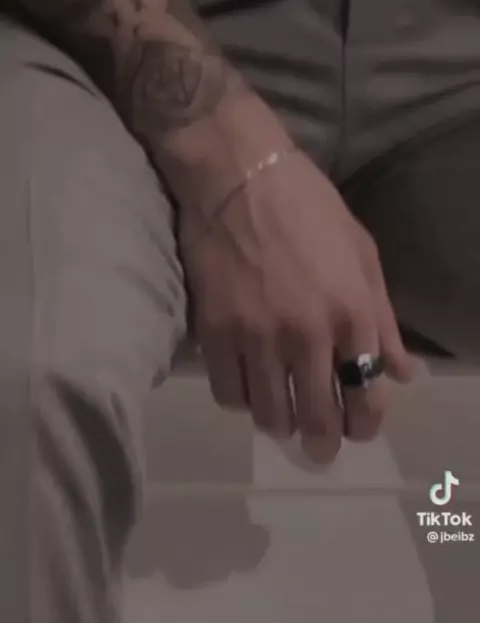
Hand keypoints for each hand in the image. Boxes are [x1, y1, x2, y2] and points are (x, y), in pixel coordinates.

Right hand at [179, 149, 418, 462]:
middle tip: (320, 447)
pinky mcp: (213, 332)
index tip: (357, 430)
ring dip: (280, 422)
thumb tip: (403, 374)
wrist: (238, 175)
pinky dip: (241, 399)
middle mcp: (307, 333)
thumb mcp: (362, 254)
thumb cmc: (308, 207)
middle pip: (317, 418)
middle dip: (323, 443)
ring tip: (281, 414)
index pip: (367, 394)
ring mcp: (257, 336)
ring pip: (269, 414)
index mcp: (352, 312)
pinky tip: (247, 385)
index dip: (365, 424)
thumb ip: (383, 320)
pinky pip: (228, 393)